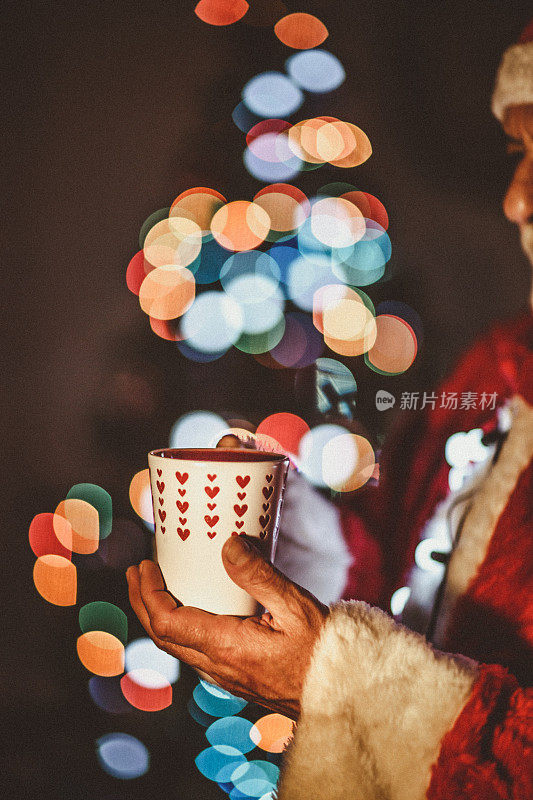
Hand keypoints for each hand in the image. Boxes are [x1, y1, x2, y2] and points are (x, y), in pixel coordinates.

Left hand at [126, 535, 327, 718]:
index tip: (143, 566)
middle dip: (143, 602)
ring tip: (154, 586)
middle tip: (137, 571)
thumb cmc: (323, 652)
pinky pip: (193, 653)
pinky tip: (188, 610)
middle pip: (162, 637)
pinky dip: (178, 628)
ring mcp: (224, 676)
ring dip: (157, 616)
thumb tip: (228, 544)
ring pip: (176, 647)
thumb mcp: (295, 605)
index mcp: (226, 648)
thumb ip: (259, 574)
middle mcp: (218, 667)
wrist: (343, 695)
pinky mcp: (234, 677)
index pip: (167, 623)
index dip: (147, 594)